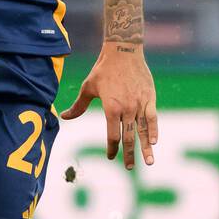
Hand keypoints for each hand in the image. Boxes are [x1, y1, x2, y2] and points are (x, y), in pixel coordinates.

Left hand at [60, 42, 156, 169]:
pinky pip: (153, 118)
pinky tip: (154, 142)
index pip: (112, 135)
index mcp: (111, 108)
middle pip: (128, 137)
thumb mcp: (88, 87)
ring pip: (143, 131)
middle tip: (129, 168)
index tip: (111, 156)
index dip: (111, 148)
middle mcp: (127, 109)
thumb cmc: (103, 69)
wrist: (123, 51)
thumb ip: (79, 106)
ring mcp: (140, 104)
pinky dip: (154, 130)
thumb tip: (64, 116)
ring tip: (149, 162)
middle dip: (129, 154)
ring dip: (146, 148)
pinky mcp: (150, 98)